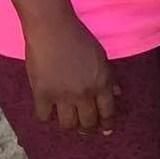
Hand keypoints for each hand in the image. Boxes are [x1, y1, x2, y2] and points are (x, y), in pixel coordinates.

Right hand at [25, 13, 116, 131]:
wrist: (52, 29)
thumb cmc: (78, 38)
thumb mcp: (101, 56)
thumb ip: (109, 77)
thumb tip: (117, 93)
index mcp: (102, 83)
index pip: (107, 112)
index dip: (107, 124)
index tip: (105, 130)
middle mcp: (85, 93)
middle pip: (88, 122)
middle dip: (88, 129)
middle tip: (86, 130)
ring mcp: (63, 95)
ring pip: (68, 124)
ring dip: (69, 125)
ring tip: (68, 122)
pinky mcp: (42, 94)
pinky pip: (44, 116)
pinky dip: (46, 116)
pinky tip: (47, 112)